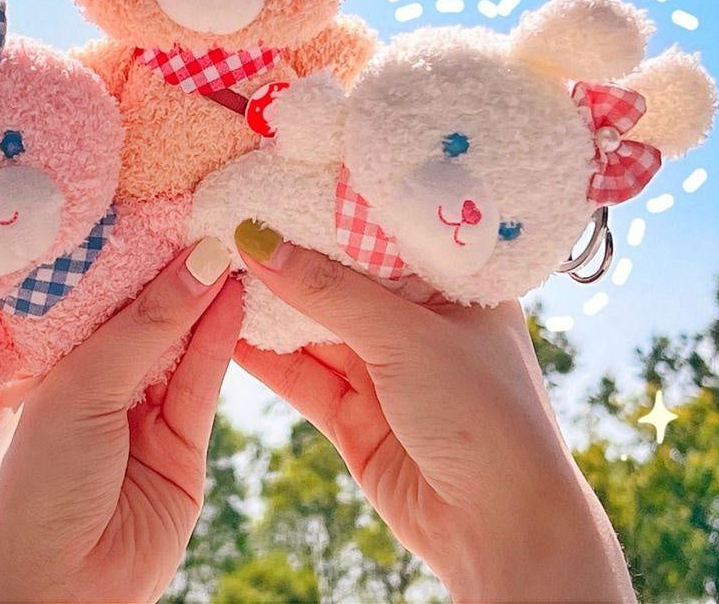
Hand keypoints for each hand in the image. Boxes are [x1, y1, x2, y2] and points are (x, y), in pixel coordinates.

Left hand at [0, 238, 238, 603]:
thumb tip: (201, 260)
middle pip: (146, 312)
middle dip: (176, 268)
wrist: (57, 596)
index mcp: (52, 361)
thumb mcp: (82, 389)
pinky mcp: (182, 441)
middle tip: (213, 215)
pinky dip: (222, 337)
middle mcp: (97, 379)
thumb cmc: (37, 486)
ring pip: (181, 341)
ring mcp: (142, 410)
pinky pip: (204, 379)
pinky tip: (234, 294)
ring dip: (206, 296)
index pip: (97, 292)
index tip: (169, 206)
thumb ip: (148, 326)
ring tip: (233, 243)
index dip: (132, 252)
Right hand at [233, 222, 634, 602]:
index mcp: (456, 288)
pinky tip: (225, 326)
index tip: (279, 185)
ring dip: (270, 304)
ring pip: (317, 327)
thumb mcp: (405, 335)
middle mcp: (421, 324)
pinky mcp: (357, 416)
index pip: (385, 234)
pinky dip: (266, 355)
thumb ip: (326, 290)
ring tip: (217, 265)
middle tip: (233, 221)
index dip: (332, 211)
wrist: (501, 533)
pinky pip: (304, 374)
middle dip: (291, 257)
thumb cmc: (482, 413)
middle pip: (344, 280)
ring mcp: (387, 371)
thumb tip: (256, 239)